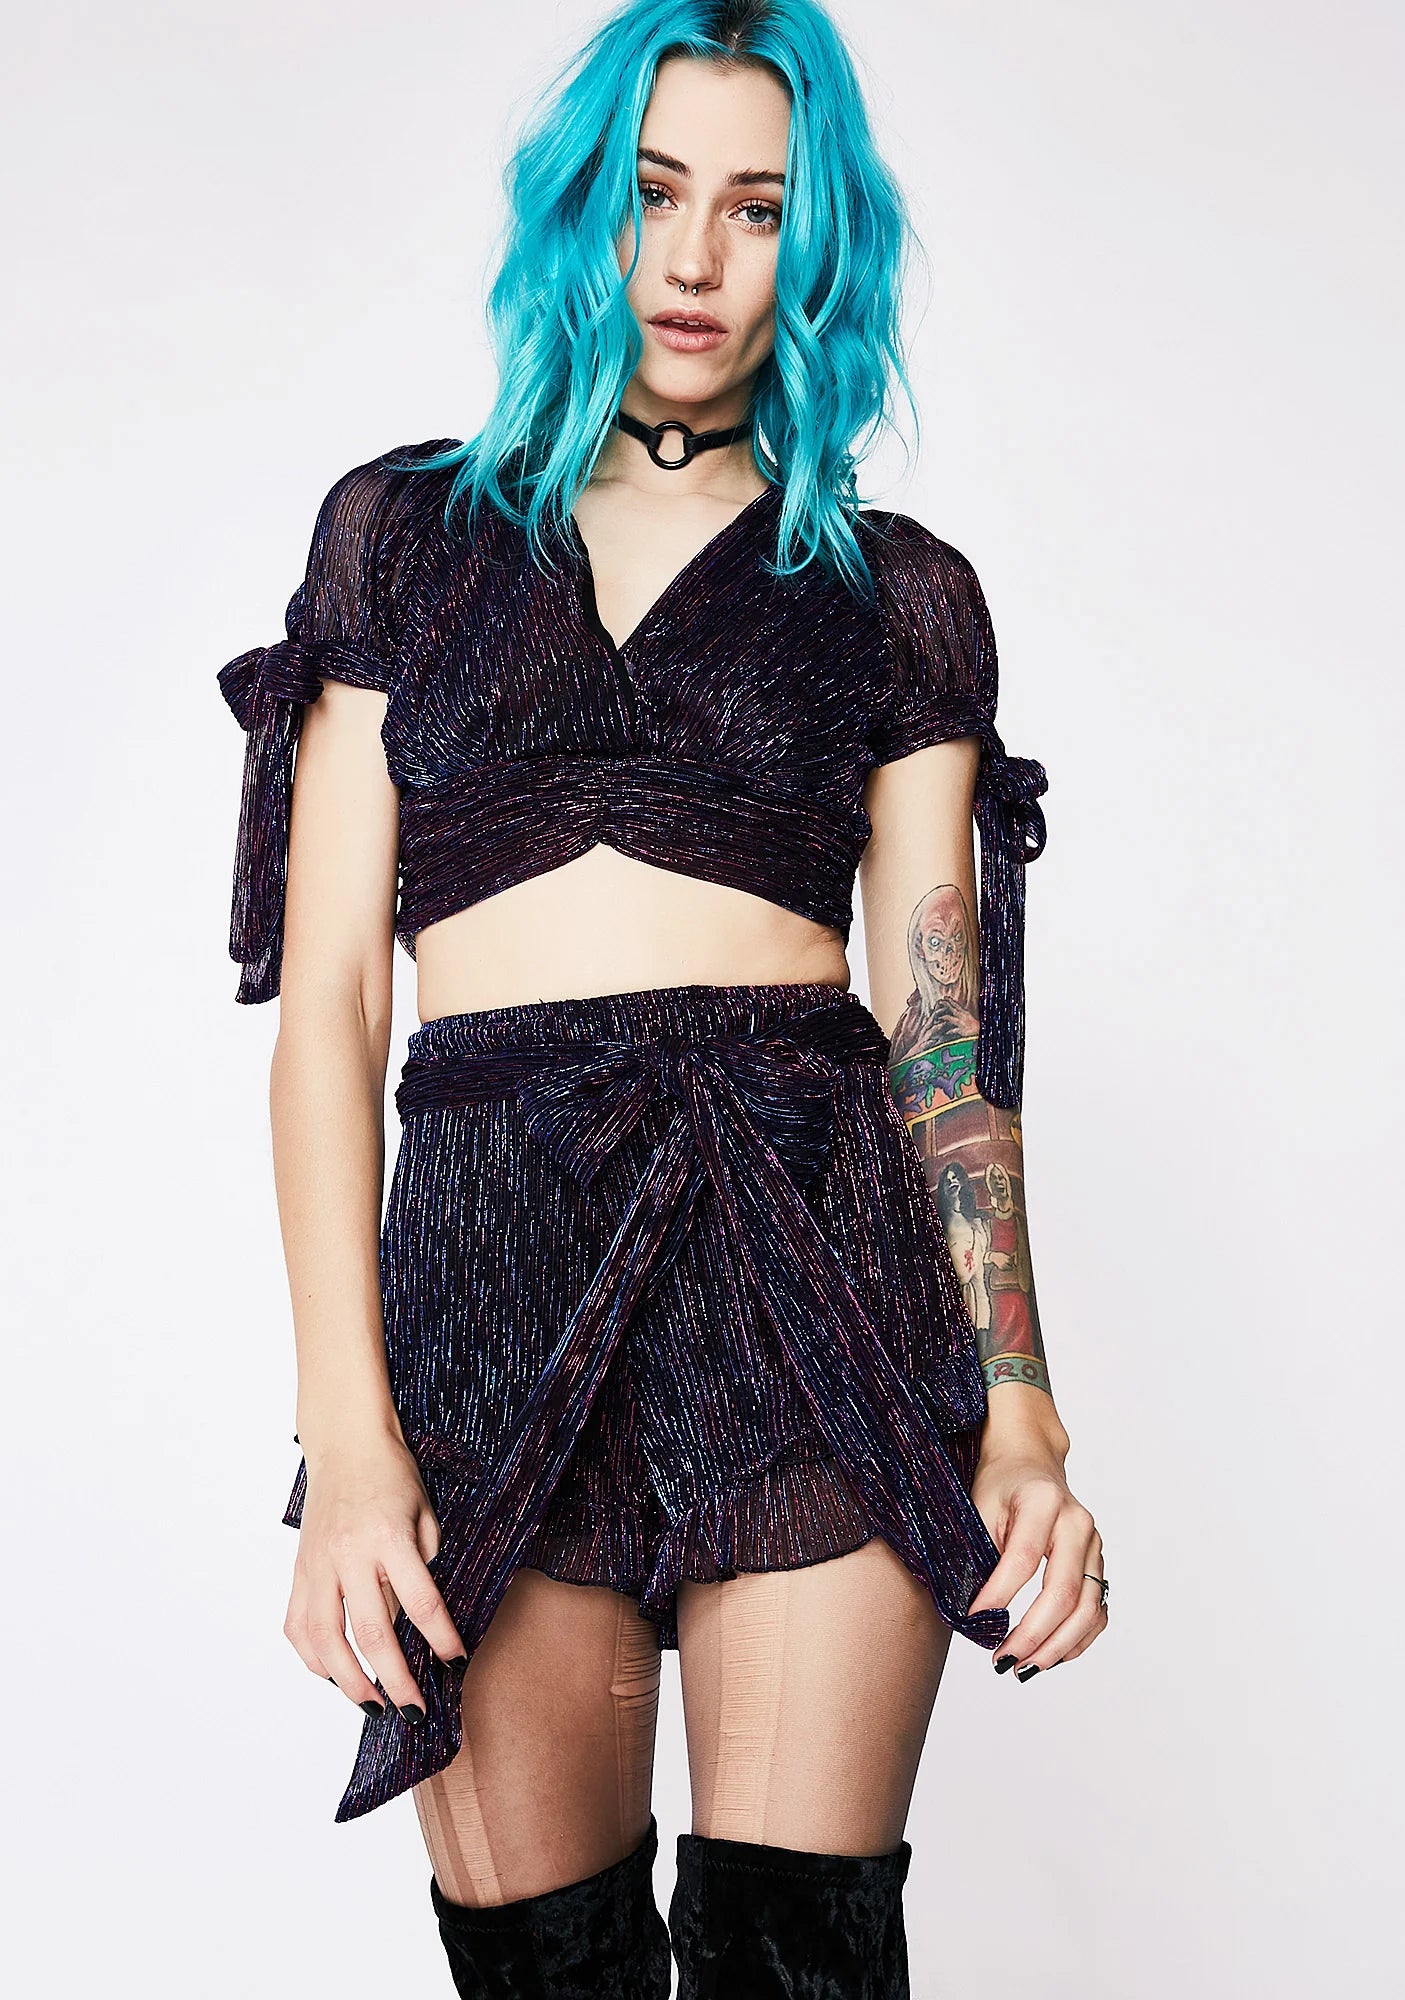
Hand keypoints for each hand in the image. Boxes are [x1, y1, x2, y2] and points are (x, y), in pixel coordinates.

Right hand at [283, 1430, 465, 1718]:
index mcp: (389, 1537)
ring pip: (326, 1639)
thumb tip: (419, 1623)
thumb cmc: (393, 1476)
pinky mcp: (299, 1570)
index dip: (441, 1639)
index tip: (455, 1665)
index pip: (421, 1602)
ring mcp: (318, 1564)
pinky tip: (335, 1676)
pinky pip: (298, 1625)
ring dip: (349, 1681)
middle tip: (415, 1710)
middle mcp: (349, 1554)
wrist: (345, 1444)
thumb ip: (423, 1565)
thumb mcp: (424, 1513)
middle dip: (395, 1679)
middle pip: (371, 1632)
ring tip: (374, 1706)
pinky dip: (314, 1659)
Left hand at [966, 1431, 1107, 1678]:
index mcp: (1043, 1502)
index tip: (974, 1621)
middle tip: (1003, 1660)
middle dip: (1033, 1634)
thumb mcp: (978, 1508)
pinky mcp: (1099, 1565)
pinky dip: (1076, 1641)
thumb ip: (978, 1556)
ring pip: (1088, 1608)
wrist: (1029, 1461)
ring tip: (1025, 1668)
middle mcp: (1077, 1523)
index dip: (998, 1596)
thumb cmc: (1000, 1485)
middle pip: (1064, 1591)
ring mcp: (1095, 1545)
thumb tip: (972, 1616)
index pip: (1022, 1559)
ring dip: (1057, 1646)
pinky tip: (1050, 1657)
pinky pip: (1097, 1612)